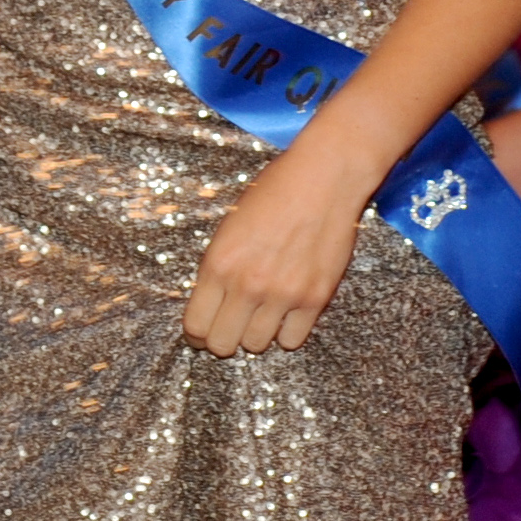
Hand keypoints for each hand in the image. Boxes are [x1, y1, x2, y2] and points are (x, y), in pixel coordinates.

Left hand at [183, 154, 367, 355]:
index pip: (195, 326)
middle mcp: (247, 284)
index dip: (197, 334)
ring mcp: (283, 293)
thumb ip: (218, 266)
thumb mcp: (230, 225)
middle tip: (233, 324)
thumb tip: (212, 303)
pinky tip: (289, 312)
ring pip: (256, 346)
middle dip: (224, 338)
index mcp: (219, 263)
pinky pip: (292, 340)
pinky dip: (288, 332)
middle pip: (222, 345)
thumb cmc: (276, 190)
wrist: (325, 175)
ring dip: (257, 333)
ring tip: (264, 313)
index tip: (204, 332)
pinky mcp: (315, 297)